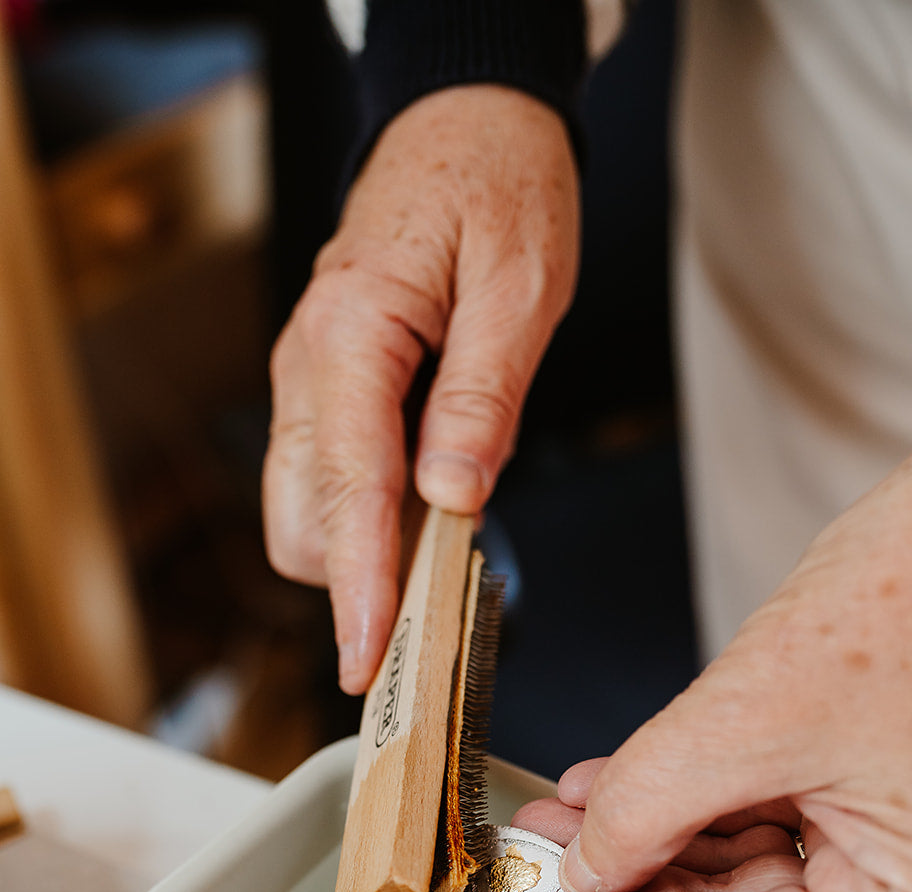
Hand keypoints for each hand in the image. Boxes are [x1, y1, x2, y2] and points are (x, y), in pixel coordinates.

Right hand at [263, 86, 579, 691]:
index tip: (371, 658)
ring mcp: (309, 379)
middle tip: (430, 630)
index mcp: (353, 334)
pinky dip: (366, 520)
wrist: (464, 122)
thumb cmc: (497, 187)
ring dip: (360, 556)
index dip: (362, 584)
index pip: (351, 487)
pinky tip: (425, 522)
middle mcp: (310, 363)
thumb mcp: (518, 289)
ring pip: (304, 509)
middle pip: (302, 519)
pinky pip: (327, 479)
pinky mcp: (326, 391)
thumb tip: (455, 498)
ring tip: (442, 571)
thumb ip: (482, 399)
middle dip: (354, 585)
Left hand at [518, 339, 911, 891]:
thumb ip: (650, 804)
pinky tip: (629, 786)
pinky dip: (703, 804)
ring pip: (755, 874)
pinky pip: (782, 825)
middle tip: (548, 860)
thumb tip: (586, 863)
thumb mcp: (753, 714)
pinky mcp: (899, 803)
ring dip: (661, 839)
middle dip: (640, 881)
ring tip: (574, 814)